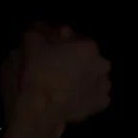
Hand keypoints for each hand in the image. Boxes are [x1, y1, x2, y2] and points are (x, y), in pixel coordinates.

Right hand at [0, 23, 110, 137]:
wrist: (42, 108)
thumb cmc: (37, 72)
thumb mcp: (32, 43)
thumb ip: (41, 32)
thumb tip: (44, 29)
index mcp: (88, 47)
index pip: (75, 39)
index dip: (62, 44)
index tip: (51, 50)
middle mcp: (102, 64)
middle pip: (86, 58)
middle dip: (73, 60)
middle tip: (56, 67)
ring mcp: (105, 85)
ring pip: (92, 76)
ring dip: (80, 76)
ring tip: (62, 83)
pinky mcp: (102, 103)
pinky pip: (93, 94)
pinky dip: (84, 94)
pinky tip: (70, 96)